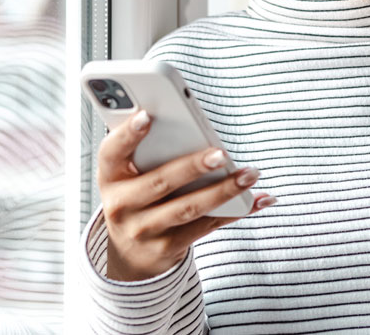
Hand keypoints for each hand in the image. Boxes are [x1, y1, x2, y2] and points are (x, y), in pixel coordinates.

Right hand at [97, 110, 275, 280]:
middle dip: (192, 167)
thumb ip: (146, 149)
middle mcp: (121, 206)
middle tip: (221, 153)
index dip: (127, 134)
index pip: (112, 152)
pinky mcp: (167, 248)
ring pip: (188, 208)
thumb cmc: (136, 195)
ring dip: (223, 190)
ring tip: (249, 174)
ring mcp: (143, 230)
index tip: (146, 116)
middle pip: (160, 183)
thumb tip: (189, 122)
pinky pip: (206, 226)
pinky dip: (236, 212)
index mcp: (110, 177)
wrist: (127, 253)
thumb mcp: (127, 174)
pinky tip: (259, 199)